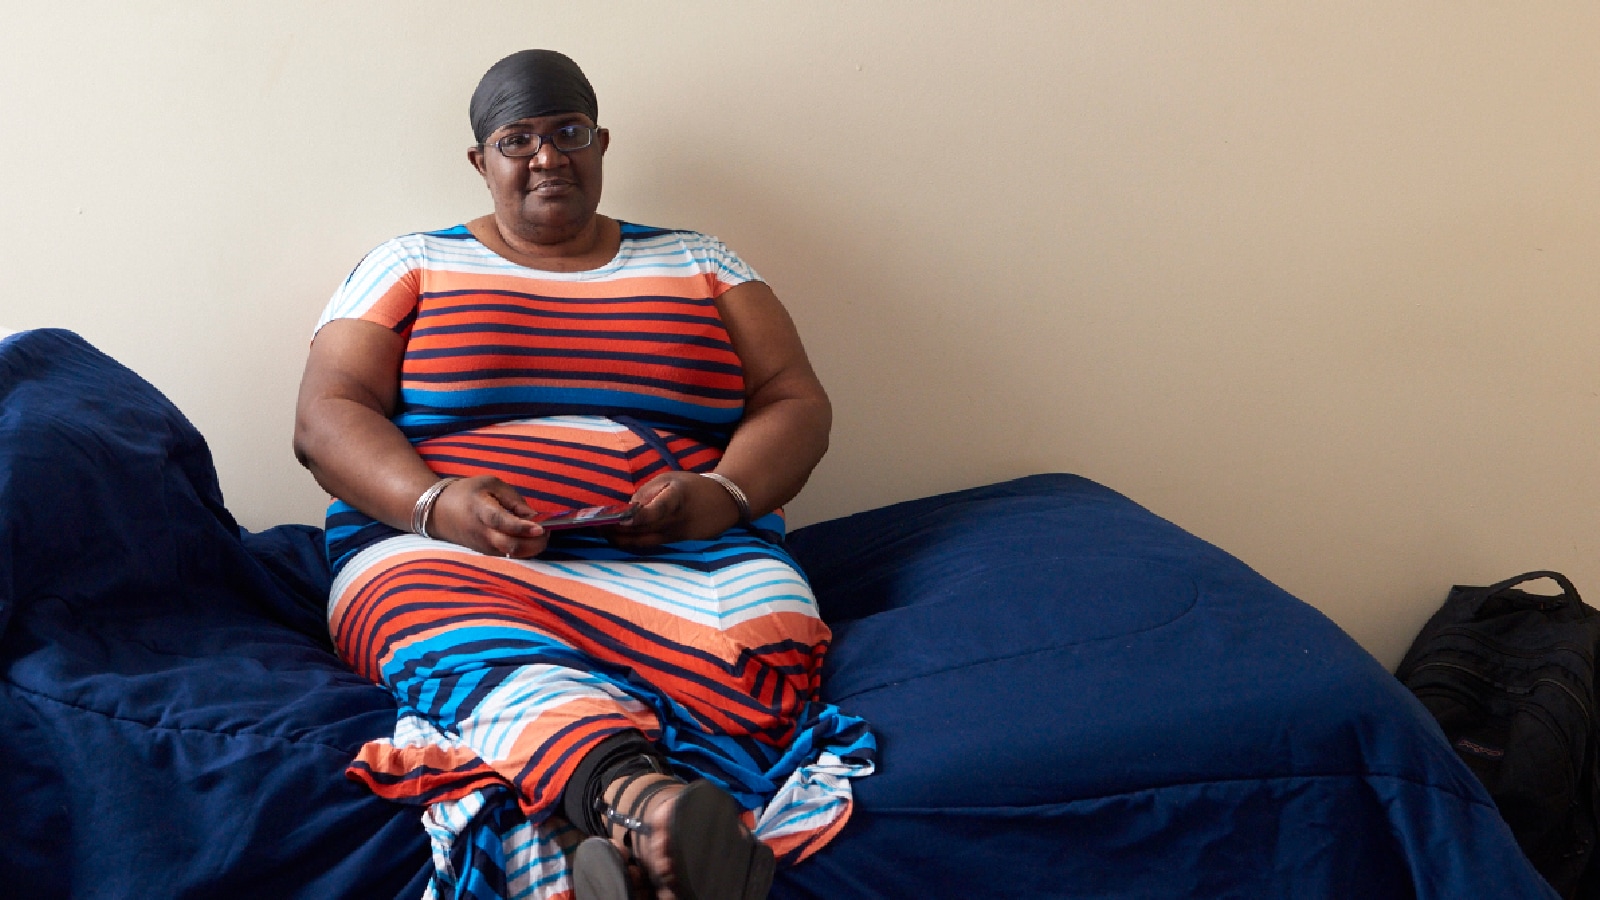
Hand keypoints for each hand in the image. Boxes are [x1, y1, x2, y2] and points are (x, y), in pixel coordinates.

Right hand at [427, 475, 547, 557]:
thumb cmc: (468, 493)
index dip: (522, 527)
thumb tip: (535, 516)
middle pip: (511, 546)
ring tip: (540, 533)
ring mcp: (484, 547)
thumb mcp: (491, 484)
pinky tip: (530, 538)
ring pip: (513, 555)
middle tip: (548, 530)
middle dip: (535, 542)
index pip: (502, 522)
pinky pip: (510, 555)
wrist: (438, 512)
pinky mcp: (487, 554)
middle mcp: (482, 534)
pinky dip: (524, 549)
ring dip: (532, 547)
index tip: (541, 527)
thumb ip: (514, 499)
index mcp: (481, 511)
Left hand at [603, 471, 741, 549]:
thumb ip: (648, 492)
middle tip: (596, 526)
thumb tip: (628, 508)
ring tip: (603, 533)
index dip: (636, 518)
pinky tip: (620, 538)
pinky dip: (633, 543)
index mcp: (676, 498)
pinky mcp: (676, 543)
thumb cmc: (693, 486)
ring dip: (622, 540)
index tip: (619, 519)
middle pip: (643, 531)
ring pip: (644, 543)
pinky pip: (650, 545)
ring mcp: (677, 535)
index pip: (655, 511)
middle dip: (617, 532)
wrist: (724, 503)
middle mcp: (675, 521)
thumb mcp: (670, 479)